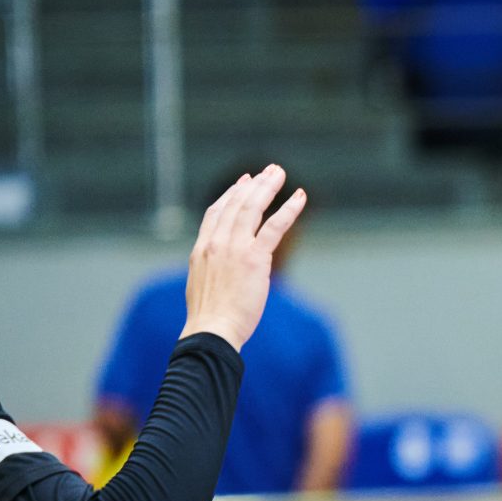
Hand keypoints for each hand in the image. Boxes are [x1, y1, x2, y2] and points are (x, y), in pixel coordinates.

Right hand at [180, 165, 306, 350]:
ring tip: (280, 173)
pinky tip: (299, 197)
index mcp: (201, 250)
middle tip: (267, 170)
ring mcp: (234, 248)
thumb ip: (212, 271)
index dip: (230, 195)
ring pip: (253, 209)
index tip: (242, 183)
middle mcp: (216, 243)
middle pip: (235, 205)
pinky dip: (289, 209)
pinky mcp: (254, 258)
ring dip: (268, 187)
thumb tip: (221, 275)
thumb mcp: (202, 287)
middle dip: (253, 185)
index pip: (216, 213)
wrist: (212, 330)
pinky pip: (275, 227)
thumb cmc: (210, 319)